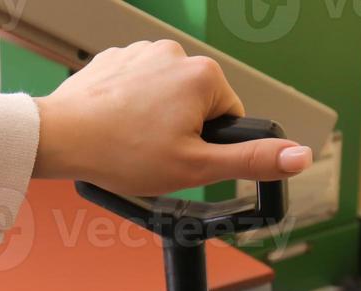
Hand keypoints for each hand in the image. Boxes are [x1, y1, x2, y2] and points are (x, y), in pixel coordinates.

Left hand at [32, 40, 310, 196]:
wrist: (61, 137)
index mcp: (203, 76)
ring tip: (131, 141)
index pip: (228, 117)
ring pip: (165, 98)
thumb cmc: (122, 153)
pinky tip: (115, 126)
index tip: (181, 157)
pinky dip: (129, 108)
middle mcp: (175, 53)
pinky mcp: (115, 58)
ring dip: (155, 120)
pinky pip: (136, 88)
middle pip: (197, 105)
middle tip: (153, 153)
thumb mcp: (196, 168)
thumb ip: (251, 160)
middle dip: (181, 132)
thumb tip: (299, 156)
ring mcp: (142, 52)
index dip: (208, 146)